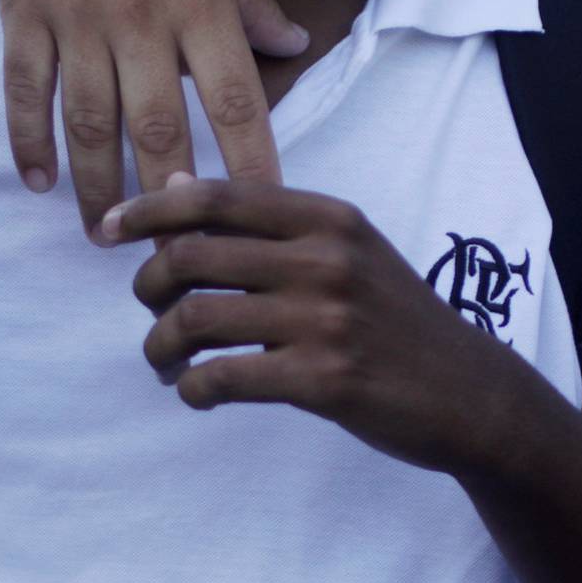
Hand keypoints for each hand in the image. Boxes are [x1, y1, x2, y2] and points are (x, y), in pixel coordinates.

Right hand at [0, 0, 304, 229]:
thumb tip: (294, 46)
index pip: (236, 100)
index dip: (251, 164)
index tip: (263, 214)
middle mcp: (141, 15)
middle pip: (158, 131)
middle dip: (167, 199)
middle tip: (173, 253)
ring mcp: (76, 14)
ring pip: (88, 124)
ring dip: (98, 188)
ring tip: (106, 233)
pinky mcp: (24, 7)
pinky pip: (26, 90)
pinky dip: (31, 142)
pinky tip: (41, 182)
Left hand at [104, 172, 526, 471]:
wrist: (471, 395)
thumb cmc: (398, 322)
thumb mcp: (348, 252)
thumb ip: (268, 224)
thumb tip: (173, 187)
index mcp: (328, 218)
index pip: (216, 197)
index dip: (148, 210)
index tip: (110, 230)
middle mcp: (326, 258)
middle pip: (190, 256)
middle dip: (147, 287)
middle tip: (151, 313)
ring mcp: (326, 319)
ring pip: (195, 319)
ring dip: (160, 346)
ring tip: (167, 364)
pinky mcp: (324, 380)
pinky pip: (222, 377)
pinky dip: (193, 389)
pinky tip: (199, 394)